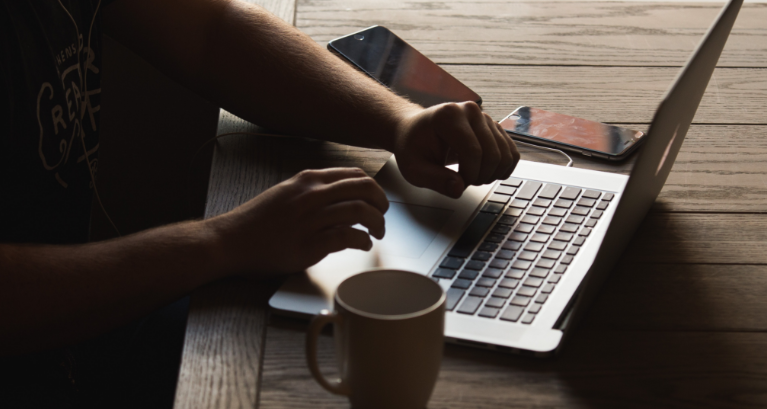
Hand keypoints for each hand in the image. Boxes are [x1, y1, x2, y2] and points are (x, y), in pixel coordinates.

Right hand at [206, 168, 388, 275]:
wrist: (232, 240)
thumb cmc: (258, 221)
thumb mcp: (286, 193)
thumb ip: (312, 190)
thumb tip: (341, 194)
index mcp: (307, 180)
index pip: (354, 175)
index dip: (372, 187)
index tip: (377, 199)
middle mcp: (312, 195)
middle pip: (364, 189)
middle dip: (381, 202)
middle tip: (384, 215)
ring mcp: (311, 219)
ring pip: (361, 211)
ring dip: (377, 223)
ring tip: (377, 233)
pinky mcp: (310, 244)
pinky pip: (348, 237)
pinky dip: (363, 241)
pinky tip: (364, 245)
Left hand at [392, 102, 520, 197]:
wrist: (415, 131)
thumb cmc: (413, 147)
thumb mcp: (414, 168)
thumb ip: (435, 180)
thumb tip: (458, 189)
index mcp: (449, 116)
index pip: (473, 151)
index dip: (469, 175)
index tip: (458, 183)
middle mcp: (470, 111)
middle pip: (492, 154)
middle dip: (481, 176)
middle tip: (464, 182)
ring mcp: (485, 117)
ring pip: (505, 154)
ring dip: (492, 174)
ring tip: (473, 176)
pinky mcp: (494, 127)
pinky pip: (511, 152)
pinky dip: (503, 168)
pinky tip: (486, 172)